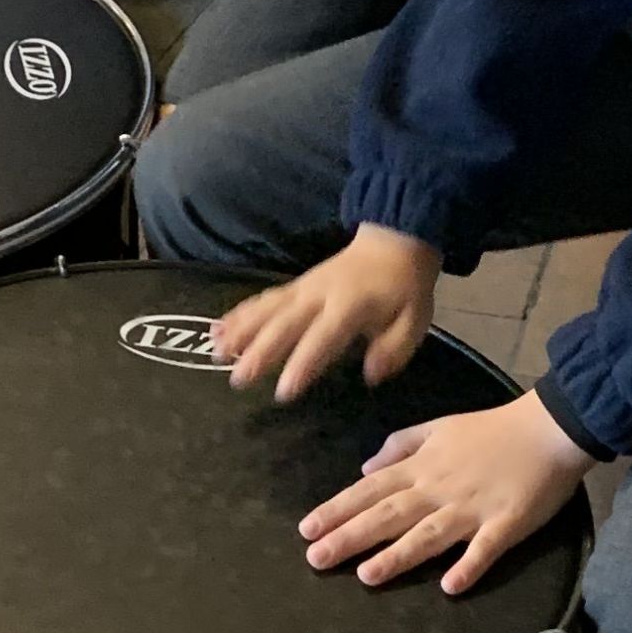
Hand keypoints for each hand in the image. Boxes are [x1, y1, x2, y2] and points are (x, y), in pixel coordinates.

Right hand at [212, 227, 440, 400]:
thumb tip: (371, 374)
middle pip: (285, 324)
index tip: (283, 391)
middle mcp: (319, 297)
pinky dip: (240, 314)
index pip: (322, 338)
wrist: (393, 241)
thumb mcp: (415, 321)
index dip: (302, 363)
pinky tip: (218, 328)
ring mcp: (303, 289)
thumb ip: (394, 349)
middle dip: (259, 351)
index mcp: (350, 308)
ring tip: (216, 352)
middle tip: (237, 378)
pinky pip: (264, 300)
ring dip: (240, 331)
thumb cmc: (404, 288)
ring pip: (267, 310)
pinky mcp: (295, 286)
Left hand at [297, 392, 590, 597]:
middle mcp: (440, 489)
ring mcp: (473, 508)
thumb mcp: (440, 426)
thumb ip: (402, 445)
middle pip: (389, 515)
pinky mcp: (506, 523)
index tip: (307, 530)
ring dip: (398, 555)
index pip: (371, 490)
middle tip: (317, 559)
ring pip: (429, 534)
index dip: (338, 510)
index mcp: (423, 466)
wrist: (549, 427)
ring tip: (367, 575)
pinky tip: (451, 586)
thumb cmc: (492, 429)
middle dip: (351, 536)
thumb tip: (365, 468)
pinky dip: (470, 566)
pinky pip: (486, 548)